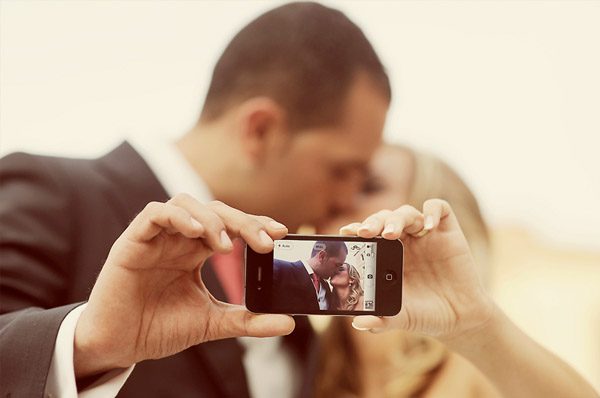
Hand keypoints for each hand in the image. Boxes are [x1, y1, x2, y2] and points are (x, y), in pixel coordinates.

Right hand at [73, 194, 293, 377]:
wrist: (120, 346)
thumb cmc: (160, 327)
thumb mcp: (212, 323)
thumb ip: (248, 320)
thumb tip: (288, 322)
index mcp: (197, 251)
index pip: (231, 226)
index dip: (256, 224)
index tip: (282, 233)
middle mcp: (179, 239)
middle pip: (215, 211)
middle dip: (243, 222)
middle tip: (264, 241)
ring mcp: (156, 237)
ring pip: (186, 204)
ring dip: (211, 219)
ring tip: (226, 245)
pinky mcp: (132, 242)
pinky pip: (154, 214)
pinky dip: (176, 217)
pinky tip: (194, 233)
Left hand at [341, 199, 494, 339]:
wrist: (461, 319)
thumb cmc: (425, 315)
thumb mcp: (401, 318)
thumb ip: (381, 320)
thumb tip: (358, 323)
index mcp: (385, 255)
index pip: (367, 233)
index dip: (356, 229)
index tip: (346, 232)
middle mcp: (403, 240)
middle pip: (384, 218)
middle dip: (373, 222)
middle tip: (365, 232)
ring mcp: (425, 234)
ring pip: (406, 212)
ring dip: (396, 219)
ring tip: (390, 234)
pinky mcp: (447, 231)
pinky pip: (439, 208)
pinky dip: (431, 212)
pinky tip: (428, 226)